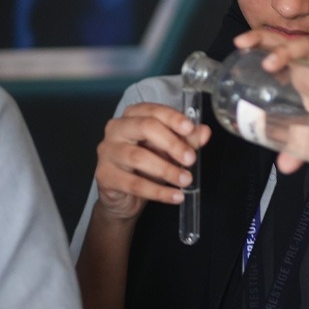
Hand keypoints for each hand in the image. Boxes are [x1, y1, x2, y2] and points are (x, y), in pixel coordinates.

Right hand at [94, 102, 211, 220]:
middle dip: (172, 143)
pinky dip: (158, 192)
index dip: (173, 118)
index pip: (153, 111)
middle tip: (191, 159)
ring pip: (139, 157)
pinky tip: (175, 196)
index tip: (190, 129)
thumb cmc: (145, 167)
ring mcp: (108, 152)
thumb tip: (203, 131)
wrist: (124, 198)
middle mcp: (116, 129)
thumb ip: (185, 140)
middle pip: (145, 128)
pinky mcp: (105, 176)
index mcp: (132, 117)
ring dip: (167, 170)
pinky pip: (134, 184)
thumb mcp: (168, 152)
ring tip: (186, 180)